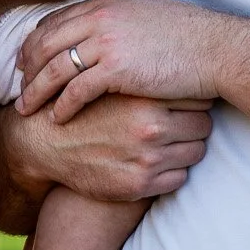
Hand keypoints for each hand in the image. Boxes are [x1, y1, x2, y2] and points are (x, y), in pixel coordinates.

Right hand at [0, 92, 213, 203]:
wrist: (46, 144)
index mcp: (145, 99)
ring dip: (187, 147)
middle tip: (184, 120)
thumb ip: (145, 73)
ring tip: (173, 140)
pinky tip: (160, 161)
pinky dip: (174, 171)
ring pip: (196, 152)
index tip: (190, 96)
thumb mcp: (110, 79)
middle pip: (203, 124)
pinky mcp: (140, 185)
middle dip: (195, 123)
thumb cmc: (84, 105)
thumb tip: (186, 64)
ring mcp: (148, 160)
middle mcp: (151, 129)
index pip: (198, 96)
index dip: (195, 96)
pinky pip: (180, 178)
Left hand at [17, 0, 220, 120]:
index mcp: (106, 3)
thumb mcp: (156, 6)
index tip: (25, 62)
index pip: (55, 22)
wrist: (216, 49)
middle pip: (46, 43)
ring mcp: (106, 42)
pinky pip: (76, 89)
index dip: (35, 43)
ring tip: (25, 109)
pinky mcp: (115, 69)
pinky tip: (57, 119)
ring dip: (36, 90)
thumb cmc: (190, 32)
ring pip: (55, 67)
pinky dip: (62, 105)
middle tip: (18, 87)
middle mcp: (99, 18)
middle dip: (27, 67)